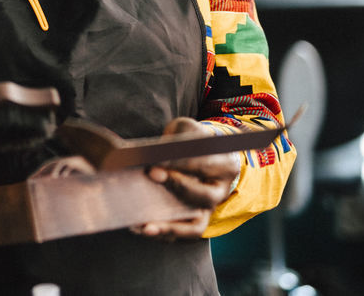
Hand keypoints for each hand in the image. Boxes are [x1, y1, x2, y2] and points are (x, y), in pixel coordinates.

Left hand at [132, 117, 240, 240]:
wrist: (202, 156)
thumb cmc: (192, 141)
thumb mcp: (187, 130)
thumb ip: (175, 138)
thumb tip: (152, 153)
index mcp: (223, 165)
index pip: (202, 164)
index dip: (178, 162)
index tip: (155, 161)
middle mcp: (220, 191)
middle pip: (204, 197)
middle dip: (177, 187)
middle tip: (151, 175)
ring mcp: (208, 209)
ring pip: (196, 226)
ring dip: (170, 228)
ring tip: (144, 226)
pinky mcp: (194, 221)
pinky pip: (180, 233)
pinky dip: (162, 233)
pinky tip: (140, 228)